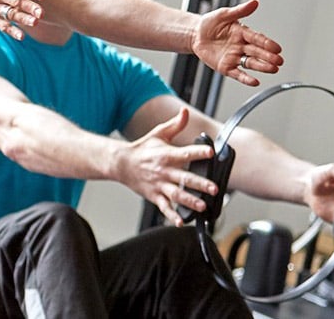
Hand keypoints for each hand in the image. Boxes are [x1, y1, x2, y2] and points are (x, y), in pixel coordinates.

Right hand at [115, 108, 217, 224]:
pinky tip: (181, 222)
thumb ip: (175, 124)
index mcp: (166, 155)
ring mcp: (159, 184)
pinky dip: (172, 216)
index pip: (185, 153)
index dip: (198, 152)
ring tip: (202, 206)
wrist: (120, 163)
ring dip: (190, 201)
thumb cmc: (142, 149)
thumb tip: (184, 112)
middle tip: (213, 189)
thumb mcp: (158, 134)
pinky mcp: (154, 195)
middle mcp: (164, 171)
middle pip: (184, 178)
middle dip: (199, 184)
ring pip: (176, 194)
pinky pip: (164, 207)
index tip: (210, 152)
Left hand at [191, 0, 282, 85]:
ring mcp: (234, 57)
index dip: (267, 43)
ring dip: (262, 67)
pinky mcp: (226, 67)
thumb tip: (255, 2)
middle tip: (279, 61)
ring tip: (273, 69)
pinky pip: (237, 73)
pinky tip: (254, 82)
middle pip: (257, 52)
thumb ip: (239, 11)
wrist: (194, 34)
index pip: (257, 38)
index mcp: (243, 33)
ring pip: (251, 63)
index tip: (277, 48)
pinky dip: (246, 78)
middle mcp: (241, 46)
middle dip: (268, 57)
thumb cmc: (210, 23)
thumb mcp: (224, 14)